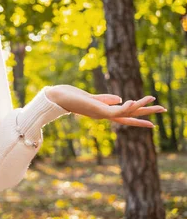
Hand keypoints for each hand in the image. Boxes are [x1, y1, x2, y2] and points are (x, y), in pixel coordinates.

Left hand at [45, 85, 166, 127]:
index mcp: (103, 111)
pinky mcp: (98, 111)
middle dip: (146, 113)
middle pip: (130, 116)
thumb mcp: (90, 97)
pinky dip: (127, 107)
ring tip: (156, 102)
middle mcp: (104, 115)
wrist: (55, 98)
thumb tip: (120, 99)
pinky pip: (116, 111)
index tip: (152, 122)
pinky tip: (135, 102)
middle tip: (163, 110)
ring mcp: (102, 114)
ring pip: (127, 113)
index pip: (124, 116)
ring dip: (141, 107)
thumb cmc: (69, 97)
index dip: (137, 117)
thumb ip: (105, 99)